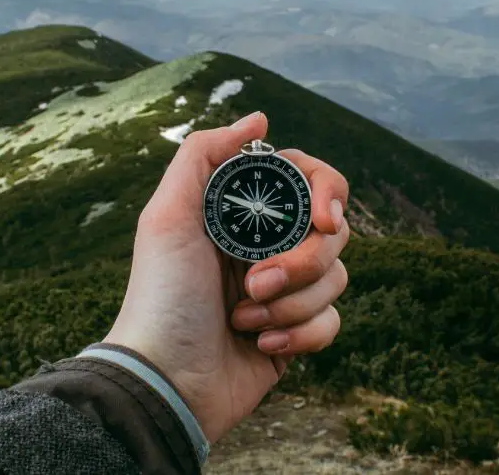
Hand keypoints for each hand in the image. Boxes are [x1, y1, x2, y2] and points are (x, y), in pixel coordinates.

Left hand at [104, 111, 349, 442]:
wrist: (166, 379)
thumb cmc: (162, 296)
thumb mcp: (167, 216)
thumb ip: (204, 155)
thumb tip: (260, 119)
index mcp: (244, 215)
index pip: (310, 183)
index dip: (327, 195)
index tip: (323, 220)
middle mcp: (269, 247)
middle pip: (333, 234)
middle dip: (300, 263)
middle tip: (255, 283)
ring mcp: (285, 291)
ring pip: (337, 279)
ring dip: (291, 304)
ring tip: (244, 320)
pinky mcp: (296, 332)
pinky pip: (332, 322)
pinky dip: (301, 335)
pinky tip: (261, 346)